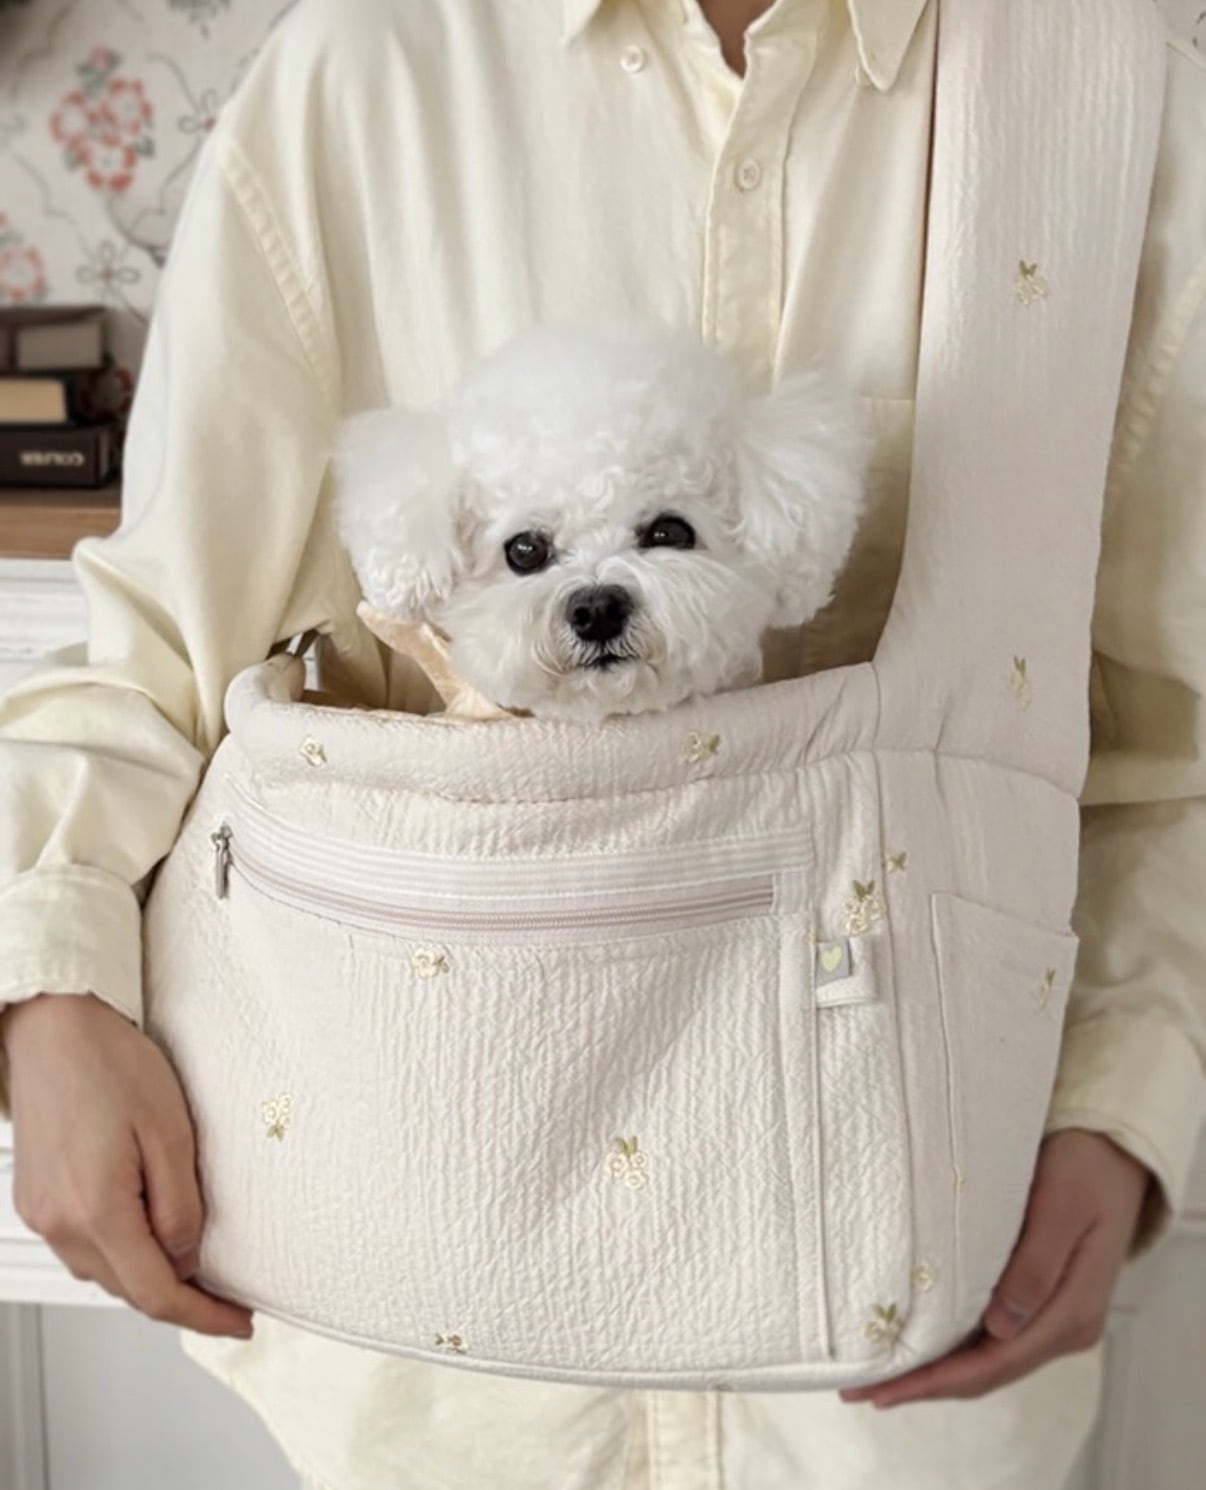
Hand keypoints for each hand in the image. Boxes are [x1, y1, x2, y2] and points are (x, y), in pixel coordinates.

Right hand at [1, 992, 253, 1337]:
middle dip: (181, 1300)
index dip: (203, 1316)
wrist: (53, 1029)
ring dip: (149, 1276)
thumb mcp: (170, 1131)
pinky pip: (84, 1247)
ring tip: (195, 1264)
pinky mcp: (36, 1199)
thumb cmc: (110, 1064)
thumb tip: (188, 1256)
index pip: (156, 1293)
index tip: (238, 1321)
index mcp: (97, 1211)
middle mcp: (61, 1224)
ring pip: (104, 1273)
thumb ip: (181, 1204)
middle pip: (127, 1291)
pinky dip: (121, 1252)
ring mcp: (43, 1214)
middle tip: (227, 1297)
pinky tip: (148, 1234)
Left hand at [839, 1129, 1150, 1407]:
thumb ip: (1034, 1266)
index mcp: (1072, 1312)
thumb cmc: (1084, 1169)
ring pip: (988, 1360)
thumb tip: (999, 1327)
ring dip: (936, 1372)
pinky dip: (954, 1350)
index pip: (995, 1363)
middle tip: (861, 1390)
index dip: (937, 1380)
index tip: (885, 1388)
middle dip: (925, 1385)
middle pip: (987, 1371)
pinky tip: (919, 1347)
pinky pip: (992, 1339)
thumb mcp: (1061, 1207)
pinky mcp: (1041, 1301)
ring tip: (879, 1376)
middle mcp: (1064, 1326)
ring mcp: (1053, 1317)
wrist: (1112, 1152)